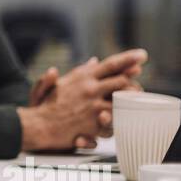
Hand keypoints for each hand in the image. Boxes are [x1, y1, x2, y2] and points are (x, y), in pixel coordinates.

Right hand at [20, 49, 146, 151]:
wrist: (38, 125)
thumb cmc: (47, 104)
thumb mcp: (61, 81)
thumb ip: (80, 71)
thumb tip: (95, 61)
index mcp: (83, 76)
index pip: (111, 64)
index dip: (129, 58)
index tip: (143, 55)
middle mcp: (90, 89)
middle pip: (123, 82)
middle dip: (134, 84)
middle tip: (138, 88)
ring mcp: (94, 106)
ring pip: (122, 102)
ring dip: (128, 103)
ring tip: (131, 106)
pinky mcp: (94, 124)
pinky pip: (114, 121)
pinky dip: (117, 121)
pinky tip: (116, 121)